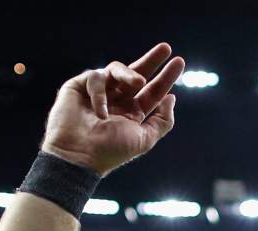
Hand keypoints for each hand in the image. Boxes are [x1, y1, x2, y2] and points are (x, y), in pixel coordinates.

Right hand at [41, 43, 184, 174]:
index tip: (179, 61)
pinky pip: (95, 78)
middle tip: (166, 48)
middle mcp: (117, 101)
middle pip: (137, 75)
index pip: (153, 92)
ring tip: (139, 82)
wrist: (78, 156)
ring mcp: (98, 93)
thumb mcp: (144, 138)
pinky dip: (100, 94)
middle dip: (152, 60)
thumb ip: (162, 121)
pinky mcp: (79, 87)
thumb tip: (171, 98)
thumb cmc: (110, 151)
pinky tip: (100, 112)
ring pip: (117, 70)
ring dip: (130, 74)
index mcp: (133, 113)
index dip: (166, 78)